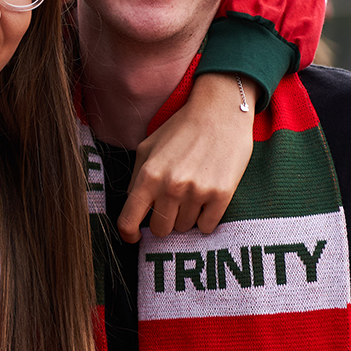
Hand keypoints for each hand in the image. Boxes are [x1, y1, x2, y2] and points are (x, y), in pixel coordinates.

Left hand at [121, 73, 254, 240]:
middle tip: (171, 206)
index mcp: (148, 175)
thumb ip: (136, 179)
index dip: (128, 234)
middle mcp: (170, 187)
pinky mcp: (221, 195)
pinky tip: (206, 200)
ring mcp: (197, 192)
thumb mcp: (147, 148)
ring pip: (184, 228)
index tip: (134, 237)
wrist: (220, 112)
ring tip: (192, 192)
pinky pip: (207, 226)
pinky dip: (205, 219)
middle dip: (163, 222)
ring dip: (186, 216)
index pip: (128, 221)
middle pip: (160, 230)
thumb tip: (133, 209)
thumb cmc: (181, 129)